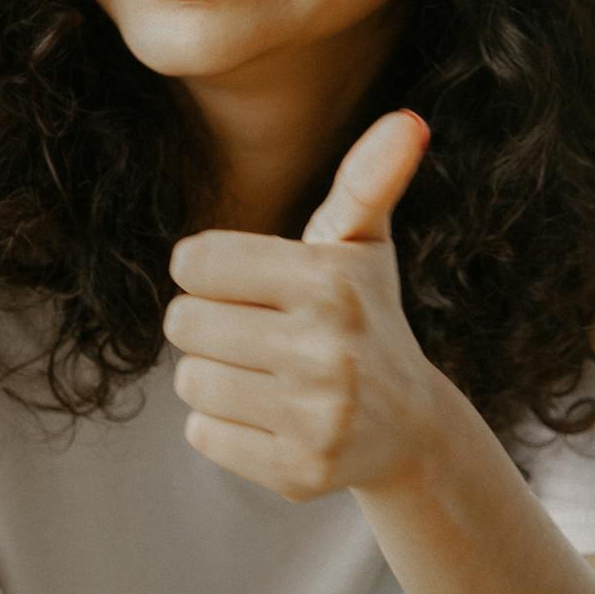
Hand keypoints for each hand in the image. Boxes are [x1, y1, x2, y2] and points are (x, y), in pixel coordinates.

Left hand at [163, 109, 447, 503]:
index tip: (247, 283)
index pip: (194, 261)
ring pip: (189, 379)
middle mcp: (328, 350)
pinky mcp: (299, 472)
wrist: (410, 428)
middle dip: (210, 324)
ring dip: (213, 375)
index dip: (209, 271)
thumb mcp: (362, 246)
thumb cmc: (363, 316)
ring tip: (265, 375)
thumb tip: (409, 120)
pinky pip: (203, 434)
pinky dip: (223, 426)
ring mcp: (316, 418)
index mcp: (330, 282)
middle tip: (259, 334)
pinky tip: (271, 418)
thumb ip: (368, 180)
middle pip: (184, 322)